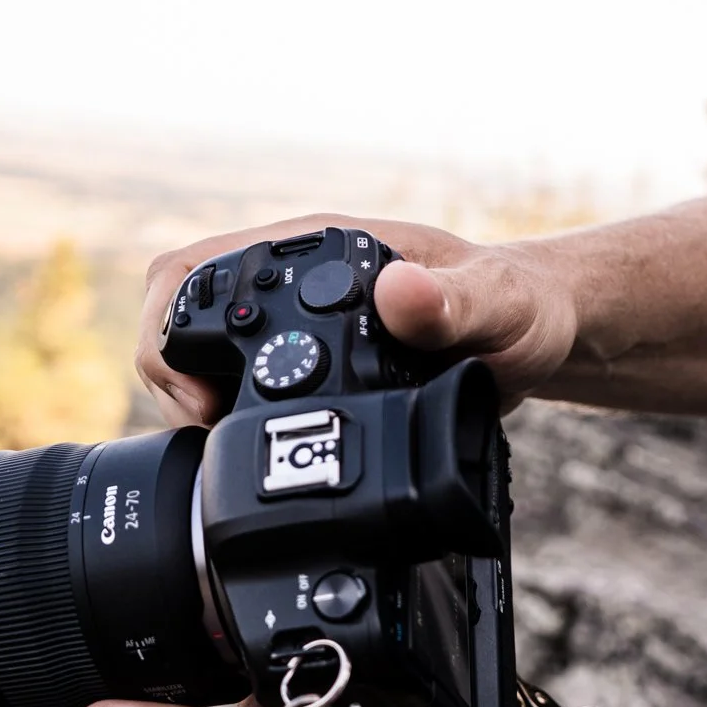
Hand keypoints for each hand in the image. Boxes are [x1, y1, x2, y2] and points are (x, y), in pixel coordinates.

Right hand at [136, 213, 579, 426]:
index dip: (170, 332)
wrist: (537, 335)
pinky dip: (228, 425)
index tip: (205, 403)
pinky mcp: (302, 364)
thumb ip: (452, 304)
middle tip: (212, 431)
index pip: (194, 269)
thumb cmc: (522, 309)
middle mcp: (290, 279)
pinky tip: (259, 457)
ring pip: (192, 354)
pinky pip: (234, 387)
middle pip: (172, 312)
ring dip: (192, 404)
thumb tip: (397, 293)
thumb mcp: (499, 309)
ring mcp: (291, 323)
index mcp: (317, 249)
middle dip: (169, 375)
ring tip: (231, 449)